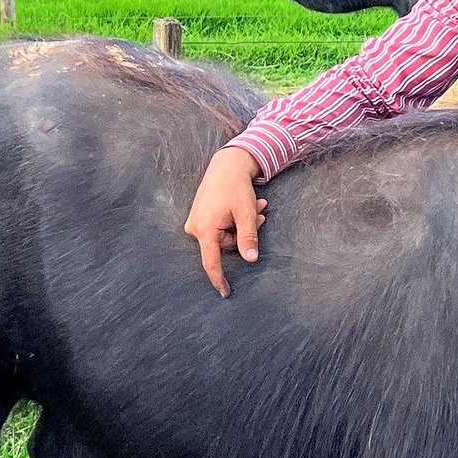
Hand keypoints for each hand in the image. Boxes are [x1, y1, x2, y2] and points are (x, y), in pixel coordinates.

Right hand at [184, 146, 266, 296]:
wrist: (226, 164)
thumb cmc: (236, 187)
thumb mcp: (247, 213)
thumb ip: (248, 237)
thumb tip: (251, 259)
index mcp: (205, 230)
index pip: (211, 262)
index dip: (219, 279)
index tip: (226, 293)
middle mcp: (196, 228)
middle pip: (226, 245)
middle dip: (246, 232)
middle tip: (261, 214)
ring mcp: (197, 222)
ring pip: (226, 234)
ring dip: (244, 223)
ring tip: (256, 205)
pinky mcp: (201, 216)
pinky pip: (221, 226)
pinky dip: (236, 219)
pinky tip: (247, 205)